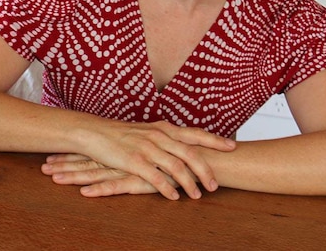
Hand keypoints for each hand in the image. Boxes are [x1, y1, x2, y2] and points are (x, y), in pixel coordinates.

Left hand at [42, 153, 168, 196]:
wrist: (199, 156)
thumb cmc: (174, 156)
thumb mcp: (149, 155)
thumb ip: (134, 156)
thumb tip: (119, 156)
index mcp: (122, 151)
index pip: (91, 154)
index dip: (70, 155)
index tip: (50, 157)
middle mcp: (122, 158)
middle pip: (88, 162)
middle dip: (65, 165)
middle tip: (43, 168)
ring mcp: (130, 169)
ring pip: (97, 173)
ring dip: (75, 176)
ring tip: (54, 178)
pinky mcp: (141, 180)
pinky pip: (117, 187)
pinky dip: (100, 190)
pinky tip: (85, 193)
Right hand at [72, 120, 235, 199]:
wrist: (93, 132)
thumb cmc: (120, 133)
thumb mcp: (146, 130)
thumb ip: (165, 137)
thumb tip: (182, 144)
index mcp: (163, 128)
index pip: (195, 133)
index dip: (215, 140)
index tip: (232, 147)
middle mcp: (158, 136)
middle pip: (191, 153)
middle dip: (206, 171)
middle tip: (215, 185)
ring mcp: (147, 148)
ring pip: (177, 167)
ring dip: (190, 184)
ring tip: (197, 196)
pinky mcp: (134, 161)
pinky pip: (156, 178)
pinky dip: (168, 189)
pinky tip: (174, 197)